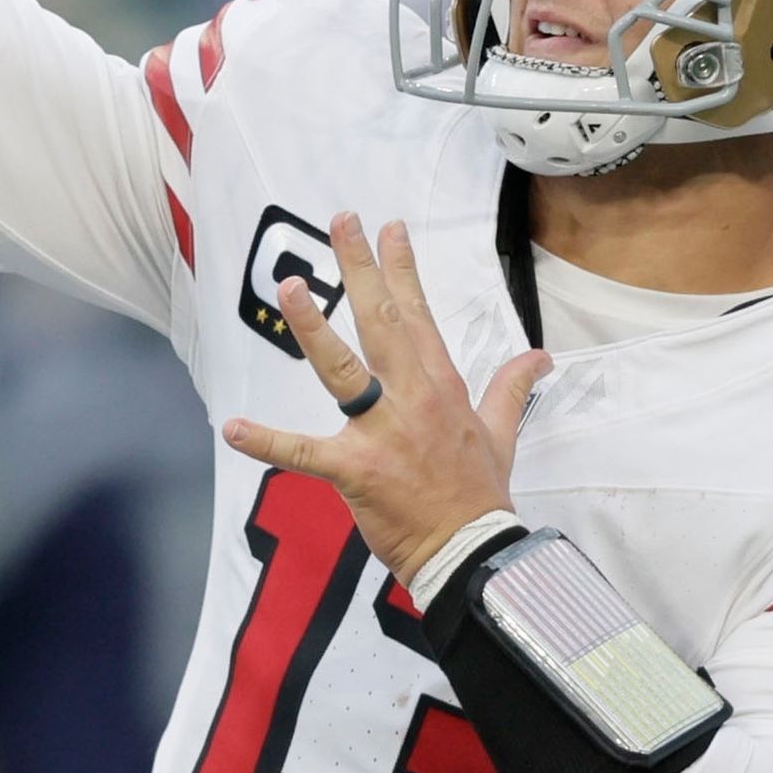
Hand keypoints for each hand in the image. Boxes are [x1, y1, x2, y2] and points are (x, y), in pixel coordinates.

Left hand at [220, 215, 549, 584]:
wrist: (473, 552)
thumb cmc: (481, 493)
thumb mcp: (502, 433)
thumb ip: (511, 388)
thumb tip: (540, 357)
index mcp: (441, 386)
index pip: (419, 315)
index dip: (402, 269)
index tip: (389, 229)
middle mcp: (412, 397)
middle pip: (383, 321)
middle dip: (361, 269)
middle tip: (342, 220)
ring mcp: (383, 431)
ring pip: (344, 369)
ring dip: (315, 329)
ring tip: (290, 288)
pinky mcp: (355, 469)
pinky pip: (304, 453)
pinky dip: (267, 442)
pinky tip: (232, 428)